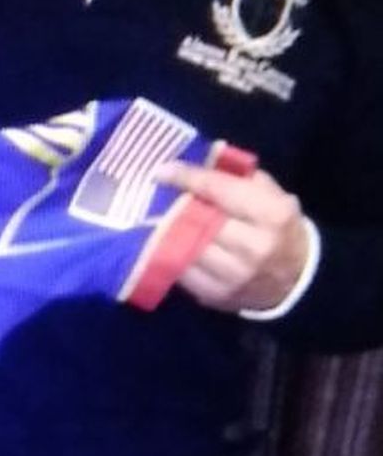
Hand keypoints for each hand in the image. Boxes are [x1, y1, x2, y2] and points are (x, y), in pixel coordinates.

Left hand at [153, 156, 312, 314]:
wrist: (297, 277)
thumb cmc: (278, 226)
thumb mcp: (271, 193)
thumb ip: (238, 176)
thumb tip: (202, 159)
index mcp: (271, 214)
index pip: (220, 190)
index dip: (187, 177)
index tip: (162, 170)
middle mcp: (254, 247)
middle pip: (199, 220)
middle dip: (175, 206)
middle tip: (159, 196)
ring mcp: (235, 276)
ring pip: (186, 248)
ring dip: (168, 232)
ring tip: (159, 219)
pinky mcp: (218, 296)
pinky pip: (182, 272)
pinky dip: (172, 255)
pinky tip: (169, 243)